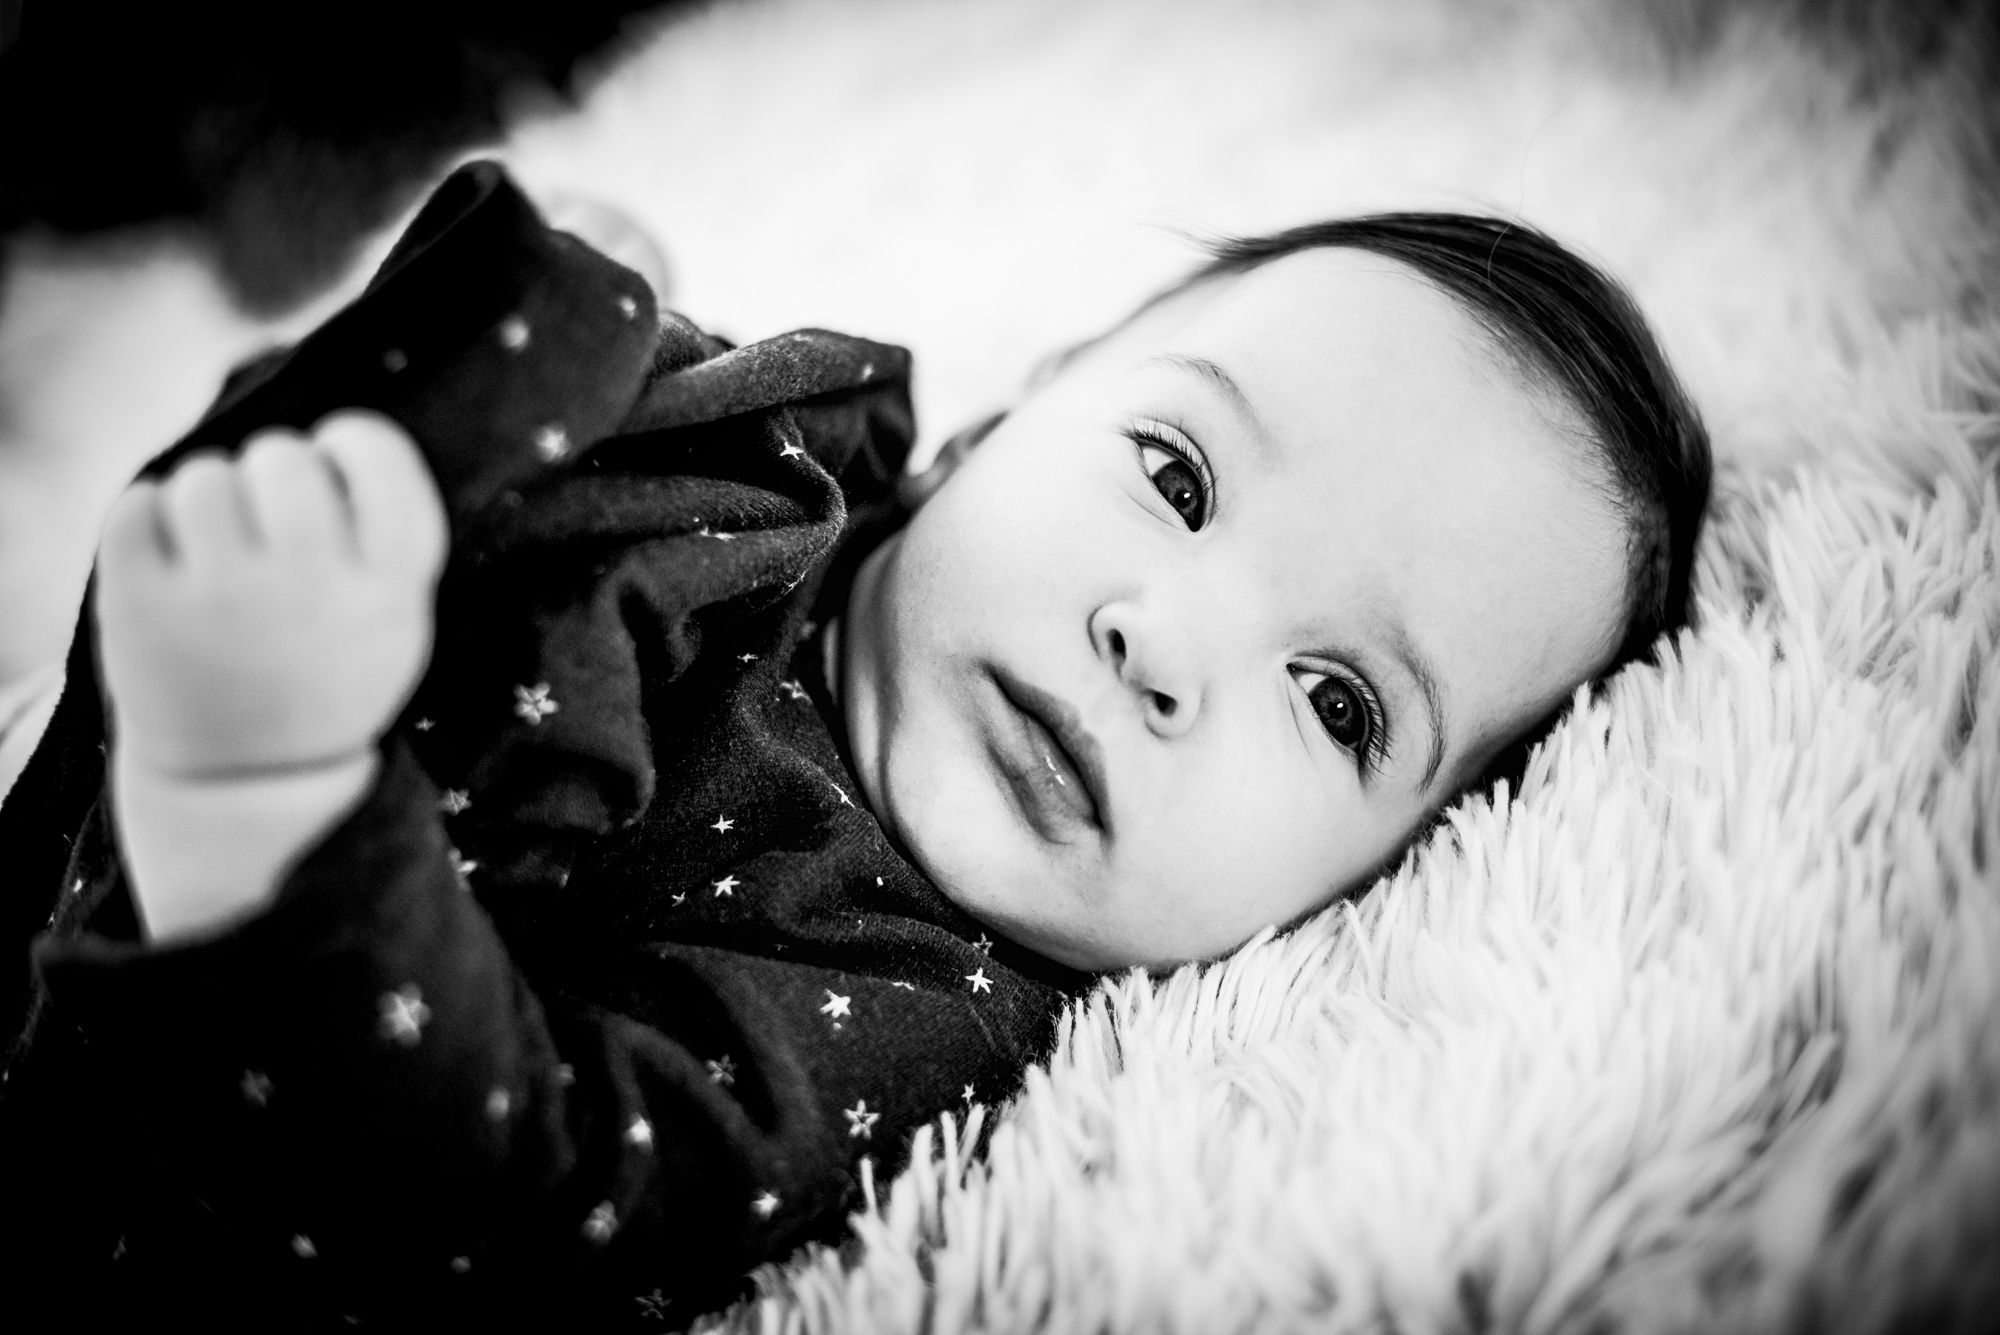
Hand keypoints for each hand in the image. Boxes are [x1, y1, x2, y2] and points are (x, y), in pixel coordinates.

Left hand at [97, 411, 446, 779]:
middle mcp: (311, 591)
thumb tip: (333, 432)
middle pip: (284, 459)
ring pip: (207, 477)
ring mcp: (222, 600)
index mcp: (388, 592)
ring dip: (210, 499)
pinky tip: (172, 564)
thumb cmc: (328, 670)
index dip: (354, 441)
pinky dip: (149, 522)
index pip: (378, 457)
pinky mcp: (138, 608)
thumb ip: (383, 533)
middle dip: (274, 474)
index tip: (338, 457)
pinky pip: (137, 506)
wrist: (247, 773)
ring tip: (220, 551)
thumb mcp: (393, 617)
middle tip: (271, 518)